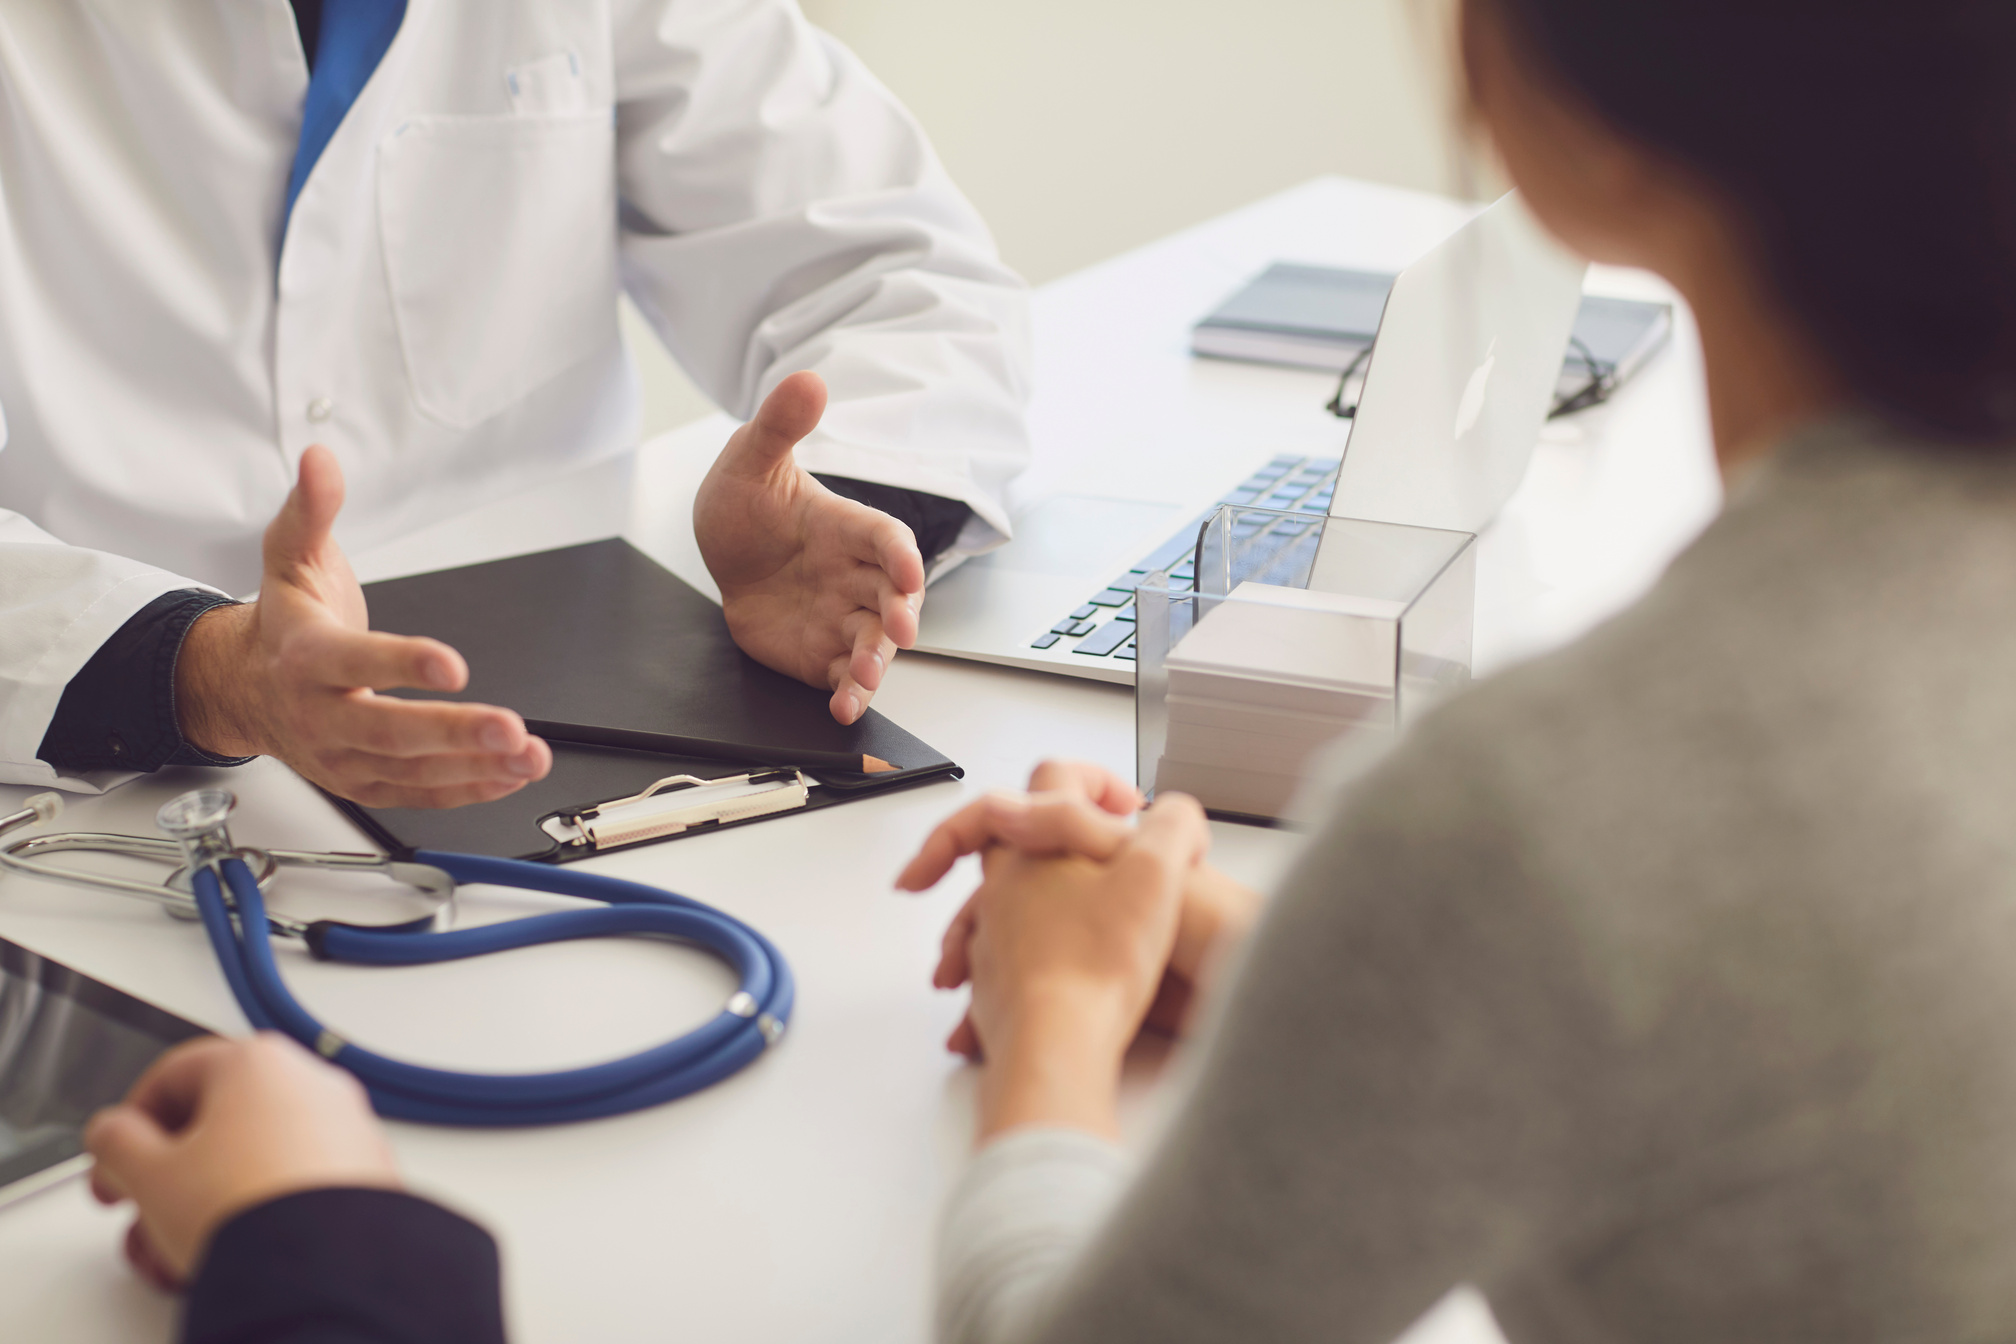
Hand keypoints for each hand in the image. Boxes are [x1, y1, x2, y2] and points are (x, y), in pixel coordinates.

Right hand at [84, 1034, 399, 1289]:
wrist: (318, 1269)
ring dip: (202, 1201)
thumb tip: (115, 1134)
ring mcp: (347, 1127)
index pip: (173, 1075)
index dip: (130, 1124)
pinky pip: (294, 1182)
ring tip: (173, 1248)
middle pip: (216, 1121)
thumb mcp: (149, 1175)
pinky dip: (255, 1210)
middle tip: (143, 1210)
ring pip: (253, 1159)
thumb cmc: (244, 1210)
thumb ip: (115, 1143)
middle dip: (167, 1175)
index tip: (113, 1161)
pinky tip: (228, 1252)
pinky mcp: (366, 1173)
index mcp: (258, 1062)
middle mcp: (312, 1083)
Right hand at [176, 446, 551, 807]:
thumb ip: (312, 510)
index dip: (402, 665)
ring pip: (410, 770)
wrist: (244, 686)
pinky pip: (417, 793)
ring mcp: (340, 755)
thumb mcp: (290, 556)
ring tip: (529, 755)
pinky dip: (467, 788)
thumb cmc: (285, 622)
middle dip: (452, 732)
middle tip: (510, 727)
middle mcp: (319, 713)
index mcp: (306, 656)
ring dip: (476, 766)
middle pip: (387, 731)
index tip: (452, 665)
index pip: (354, 662)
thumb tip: (320, 461)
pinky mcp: (362, 781)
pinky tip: (510, 775)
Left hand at [694, 372, 926, 724]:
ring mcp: (842, 617)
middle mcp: (856, 576)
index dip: (901, 553)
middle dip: (899, 616)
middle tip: (899, 631)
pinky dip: (849, 695)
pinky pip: (844, 677)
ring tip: (864, 679)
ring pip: (874, 643)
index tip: (906, 568)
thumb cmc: (749, 504)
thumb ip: (781, 425)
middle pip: (892, 598)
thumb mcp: (752, 459)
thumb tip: (807, 379)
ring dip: (876, 663)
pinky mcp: (824, 653)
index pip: (887, 539)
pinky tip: (843, 708)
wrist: (725, 555)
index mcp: (848, 528)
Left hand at [953, 794, 1210, 1139]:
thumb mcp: (1160, 873)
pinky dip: (1020, 959)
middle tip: (1069, 842)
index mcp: (1038, 845)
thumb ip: (1174, 826)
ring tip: (1069, 916)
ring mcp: (992, 935)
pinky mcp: (993, 984)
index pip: (1050, 777)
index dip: (1092, 778)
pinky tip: (1053, 979)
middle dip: (1037, 832)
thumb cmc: (1099, 961)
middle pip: (1006, 835)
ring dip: (1025, 899)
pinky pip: (998, 959)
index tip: (1119, 802)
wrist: (1057, 1042)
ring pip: (994, 900)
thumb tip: (1176, 813)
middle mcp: (1004, 885)